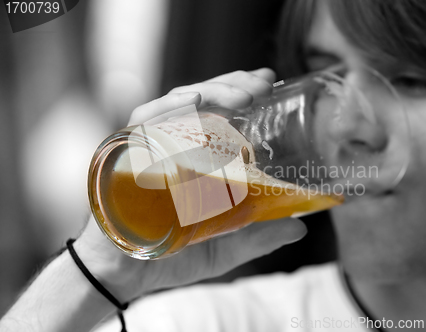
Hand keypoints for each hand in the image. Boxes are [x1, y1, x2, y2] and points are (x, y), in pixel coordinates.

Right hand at [76, 68, 307, 302]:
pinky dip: (167, 109)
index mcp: (193, 156)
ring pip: (176, 103)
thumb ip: (258, 237)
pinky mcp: (125, 153)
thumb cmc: (170, 255)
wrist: (122, 276)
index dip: (241, 91)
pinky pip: (142, 122)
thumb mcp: (225, 247)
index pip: (216, 111)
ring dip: (210, 92)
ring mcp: (147, 145)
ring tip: (243, 97)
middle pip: (199, 99)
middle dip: (232, 85)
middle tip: (262, 85)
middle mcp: (170, 143)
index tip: (269, 82)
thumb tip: (300, 228)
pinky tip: (194, 101)